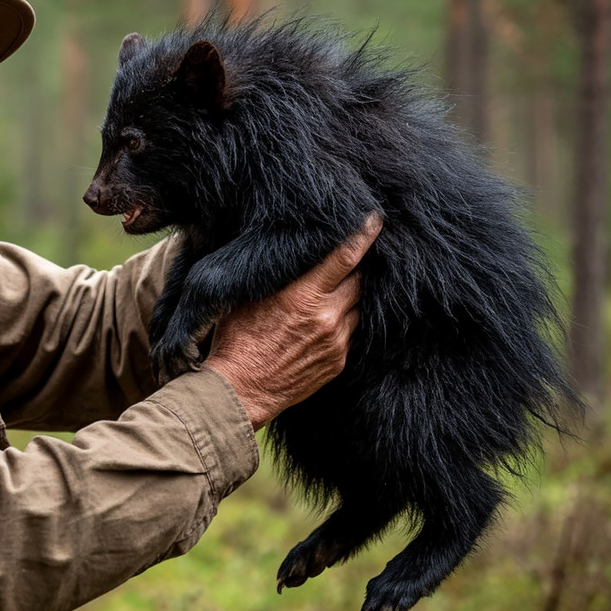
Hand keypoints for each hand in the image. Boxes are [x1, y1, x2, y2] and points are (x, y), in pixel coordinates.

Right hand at [203, 213, 382, 429]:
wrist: (239, 390)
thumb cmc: (236, 340)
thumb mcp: (248, 298)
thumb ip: (279, 277)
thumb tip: (289, 255)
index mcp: (303, 296)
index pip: (344, 257)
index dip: (363, 235)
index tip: (374, 219)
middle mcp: (326, 317)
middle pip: (358, 281)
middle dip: (353, 270)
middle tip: (344, 262)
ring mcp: (336, 342)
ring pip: (357, 307)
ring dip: (348, 298)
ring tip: (330, 296)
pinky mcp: (339, 362)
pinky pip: (351, 333)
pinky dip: (342, 324)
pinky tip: (323, 324)